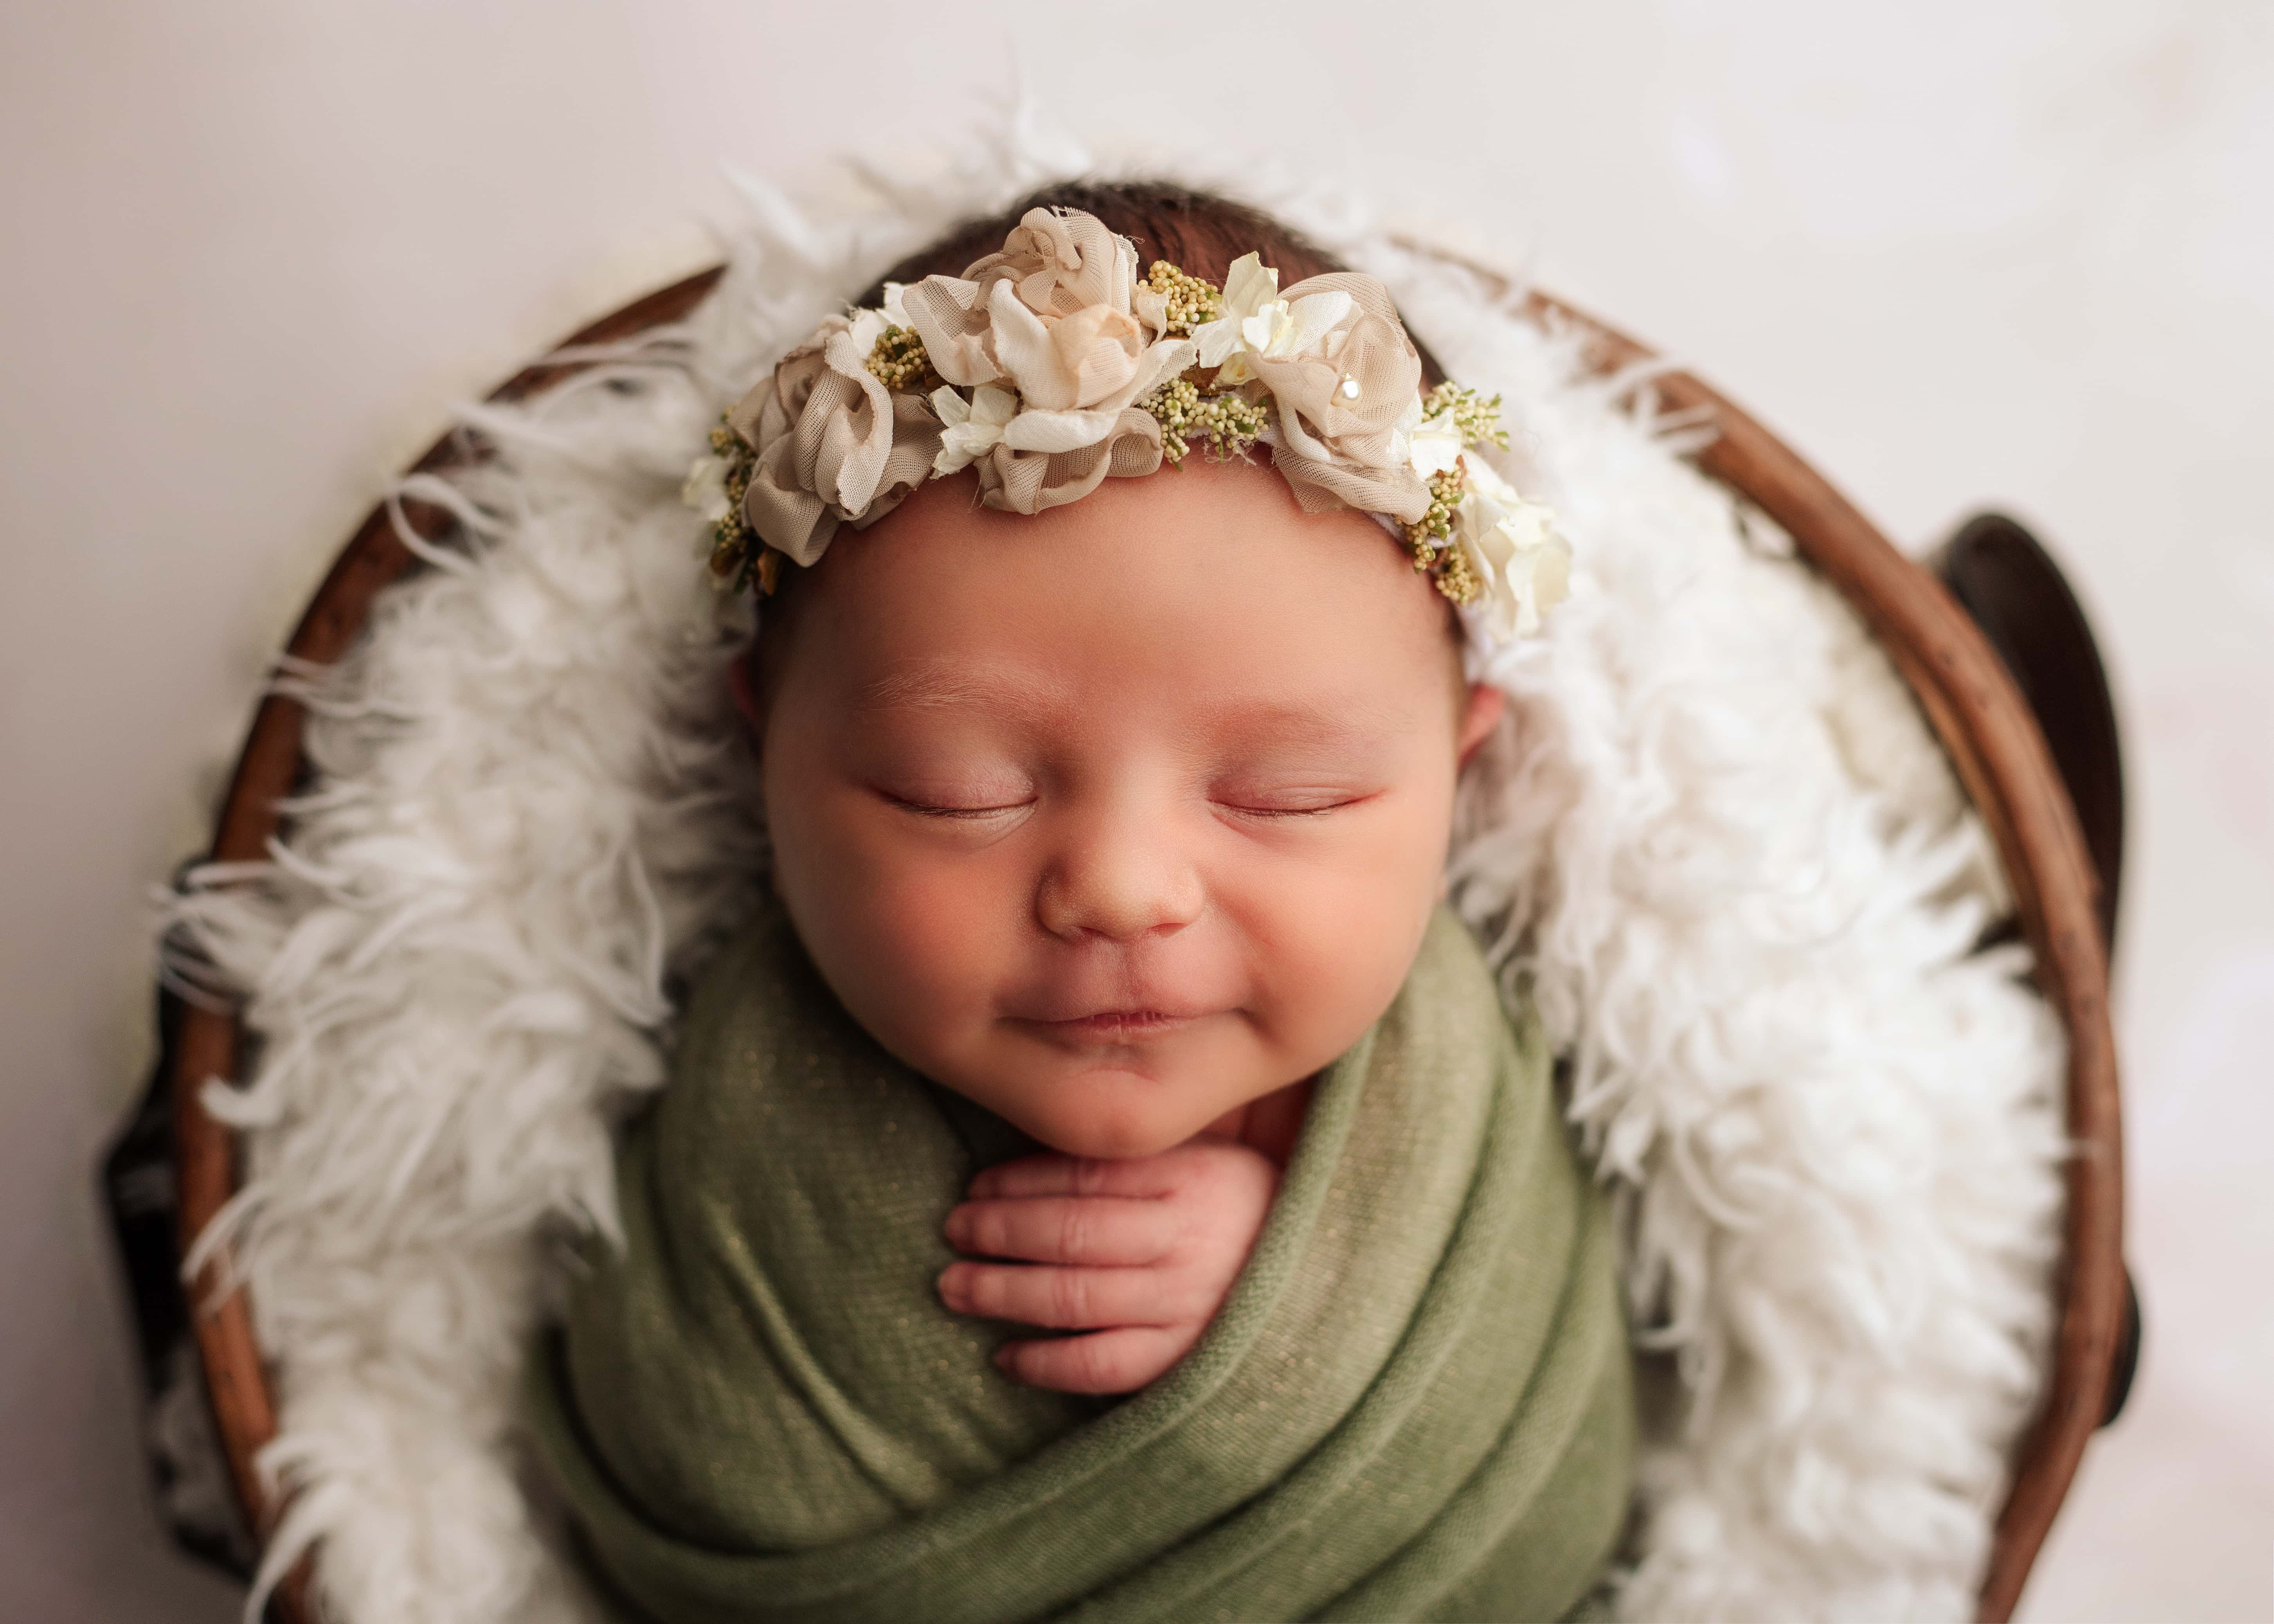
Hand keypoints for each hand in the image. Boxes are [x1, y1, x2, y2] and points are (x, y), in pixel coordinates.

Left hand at [936, 1139, 1279, 1394]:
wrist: (1327, 1275)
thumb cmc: (1244, 1211)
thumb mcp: (1205, 1162)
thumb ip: (1134, 1160)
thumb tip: (1031, 1163)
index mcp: (1190, 1179)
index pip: (1085, 1176)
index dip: (1018, 1181)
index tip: (974, 1186)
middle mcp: (1185, 1240)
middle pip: (1070, 1234)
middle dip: (998, 1232)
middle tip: (952, 1232)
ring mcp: (1186, 1304)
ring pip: (1075, 1298)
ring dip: (1004, 1291)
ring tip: (955, 1287)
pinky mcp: (1186, 1360)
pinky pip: (1103, 1367)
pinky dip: (1048, 1364)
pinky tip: (1007, 1357)